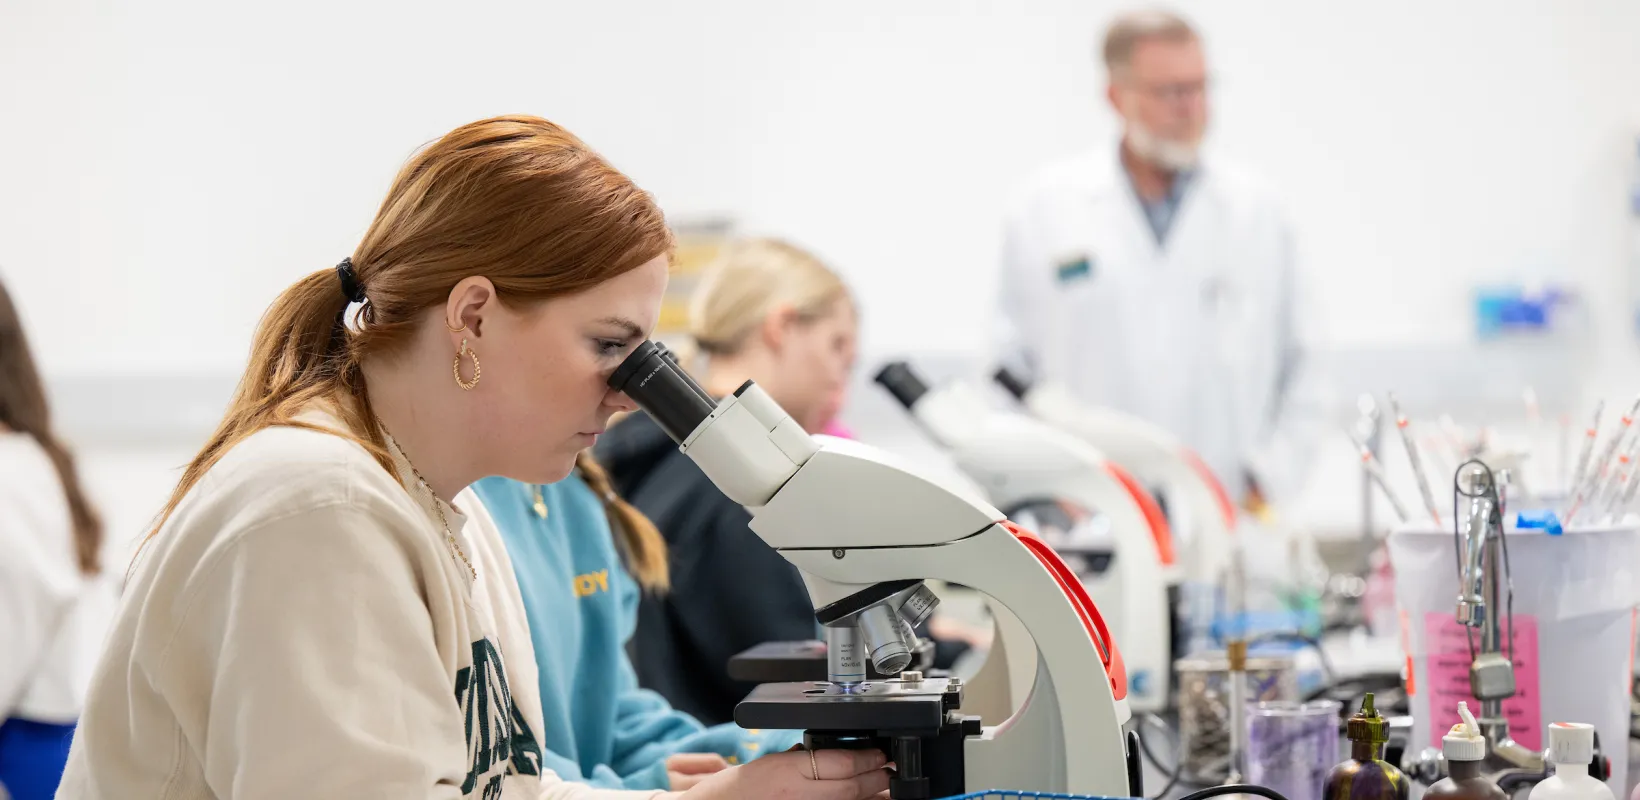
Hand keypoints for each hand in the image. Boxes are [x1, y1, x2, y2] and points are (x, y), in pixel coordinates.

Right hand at [679, 748, 889, 799]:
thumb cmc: (742, 788)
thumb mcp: (776, 761)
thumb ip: (806, 757)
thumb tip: (844, 755)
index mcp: (789, 771)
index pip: (841, 763)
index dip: (868, 758)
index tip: (881, 754)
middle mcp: (798, 796)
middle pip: (851, 787)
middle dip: (877, 778)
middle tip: (891, 770)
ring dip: (873, 798)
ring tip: (887, 790)